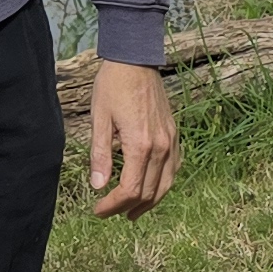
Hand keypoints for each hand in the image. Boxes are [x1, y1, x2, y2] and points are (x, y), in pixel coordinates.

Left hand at [86, 59, 178, 217]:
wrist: (135, 59)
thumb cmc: (113, 85)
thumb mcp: (99, 118)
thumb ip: (100, 154)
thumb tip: (98, 186)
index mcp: (140, 144)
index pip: (130, 189)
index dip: (113, 205)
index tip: (97, 210)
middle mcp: (161, 147)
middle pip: (148, 192)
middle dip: (127, 207)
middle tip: (108, 212)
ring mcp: (171, 141)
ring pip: (166, 185)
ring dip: (148, 202)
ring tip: (131, 212)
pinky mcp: (174, 134)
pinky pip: (174, 169)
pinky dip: (163, 184)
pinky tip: (152, 188)